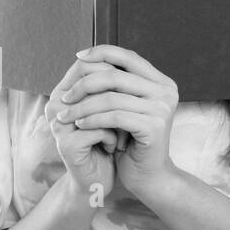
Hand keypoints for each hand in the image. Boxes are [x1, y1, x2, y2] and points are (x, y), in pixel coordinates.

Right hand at [45, 57, 120, 197]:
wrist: (97, 180)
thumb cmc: (105, 142)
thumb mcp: (107, 110)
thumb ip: (109, 86)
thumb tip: (128, 59)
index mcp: (62, 93)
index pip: (85, 64)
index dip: (112, 71)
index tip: (131, 88)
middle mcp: (55, 105)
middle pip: (91, 81)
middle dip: (117, 96)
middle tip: (131, 110)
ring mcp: (58, 124)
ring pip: (97, 105)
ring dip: (118, 120)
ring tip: (125, 131)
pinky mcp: (66, 144)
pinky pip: (99, 129)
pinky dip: (113, 138)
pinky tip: (115, 147)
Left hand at [59, 45, 180, 199]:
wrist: (149, 176)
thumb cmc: (132, 141)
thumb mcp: (125, 107)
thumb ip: (116, 85)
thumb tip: (86, 58)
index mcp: (160, 82)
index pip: (128, 56)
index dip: (101, 52)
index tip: (78, 57)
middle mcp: (165, 91)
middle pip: (115, 75)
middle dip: (84, 85)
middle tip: (64, 97)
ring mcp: (162, 108)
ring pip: (111, 97)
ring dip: (83, 106)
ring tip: (66, 115)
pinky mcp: (154, 126)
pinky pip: (114, 117)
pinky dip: (93, 119)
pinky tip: (79, 125)